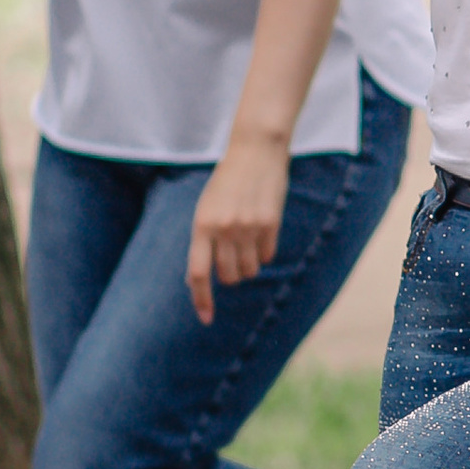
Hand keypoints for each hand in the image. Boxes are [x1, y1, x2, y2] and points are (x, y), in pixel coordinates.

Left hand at [187, 133, 289, 323]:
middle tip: (231, 262)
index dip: (201, 299)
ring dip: (247, 266)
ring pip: (249, 270)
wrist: (255, 150)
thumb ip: (205, 239)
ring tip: (246, 246)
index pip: (198, 273)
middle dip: (229, 276)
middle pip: (227, 276)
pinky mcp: (271, 223)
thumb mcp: (207, 207)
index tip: (206, 318)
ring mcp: (249, 227)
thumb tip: (203, 277)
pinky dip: (264, 253)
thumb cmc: (226, 181)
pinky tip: (261, 235)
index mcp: (202, 225)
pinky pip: (268, 256)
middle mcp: (224, 229)